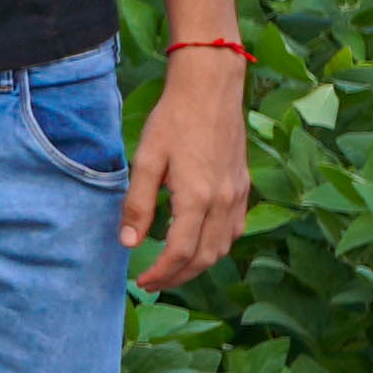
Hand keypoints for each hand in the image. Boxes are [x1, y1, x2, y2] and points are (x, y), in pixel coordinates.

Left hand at [128, 46, 251, 288]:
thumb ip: (138, 204)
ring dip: (199, 265)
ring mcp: (238, 195)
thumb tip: (129, 243)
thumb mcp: (145, 160)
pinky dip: (217, 246)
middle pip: (205, 258)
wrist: (210, 89)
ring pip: (223, 247)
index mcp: (197, 198)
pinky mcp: (244, 186)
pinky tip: (200, 244)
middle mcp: (223, 202)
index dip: (161, 273)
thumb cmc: (173, 120)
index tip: (141, 282)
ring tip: (173, 269)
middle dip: (178, 277)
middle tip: (153, 282)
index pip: (180, 253)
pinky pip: (234, 229)